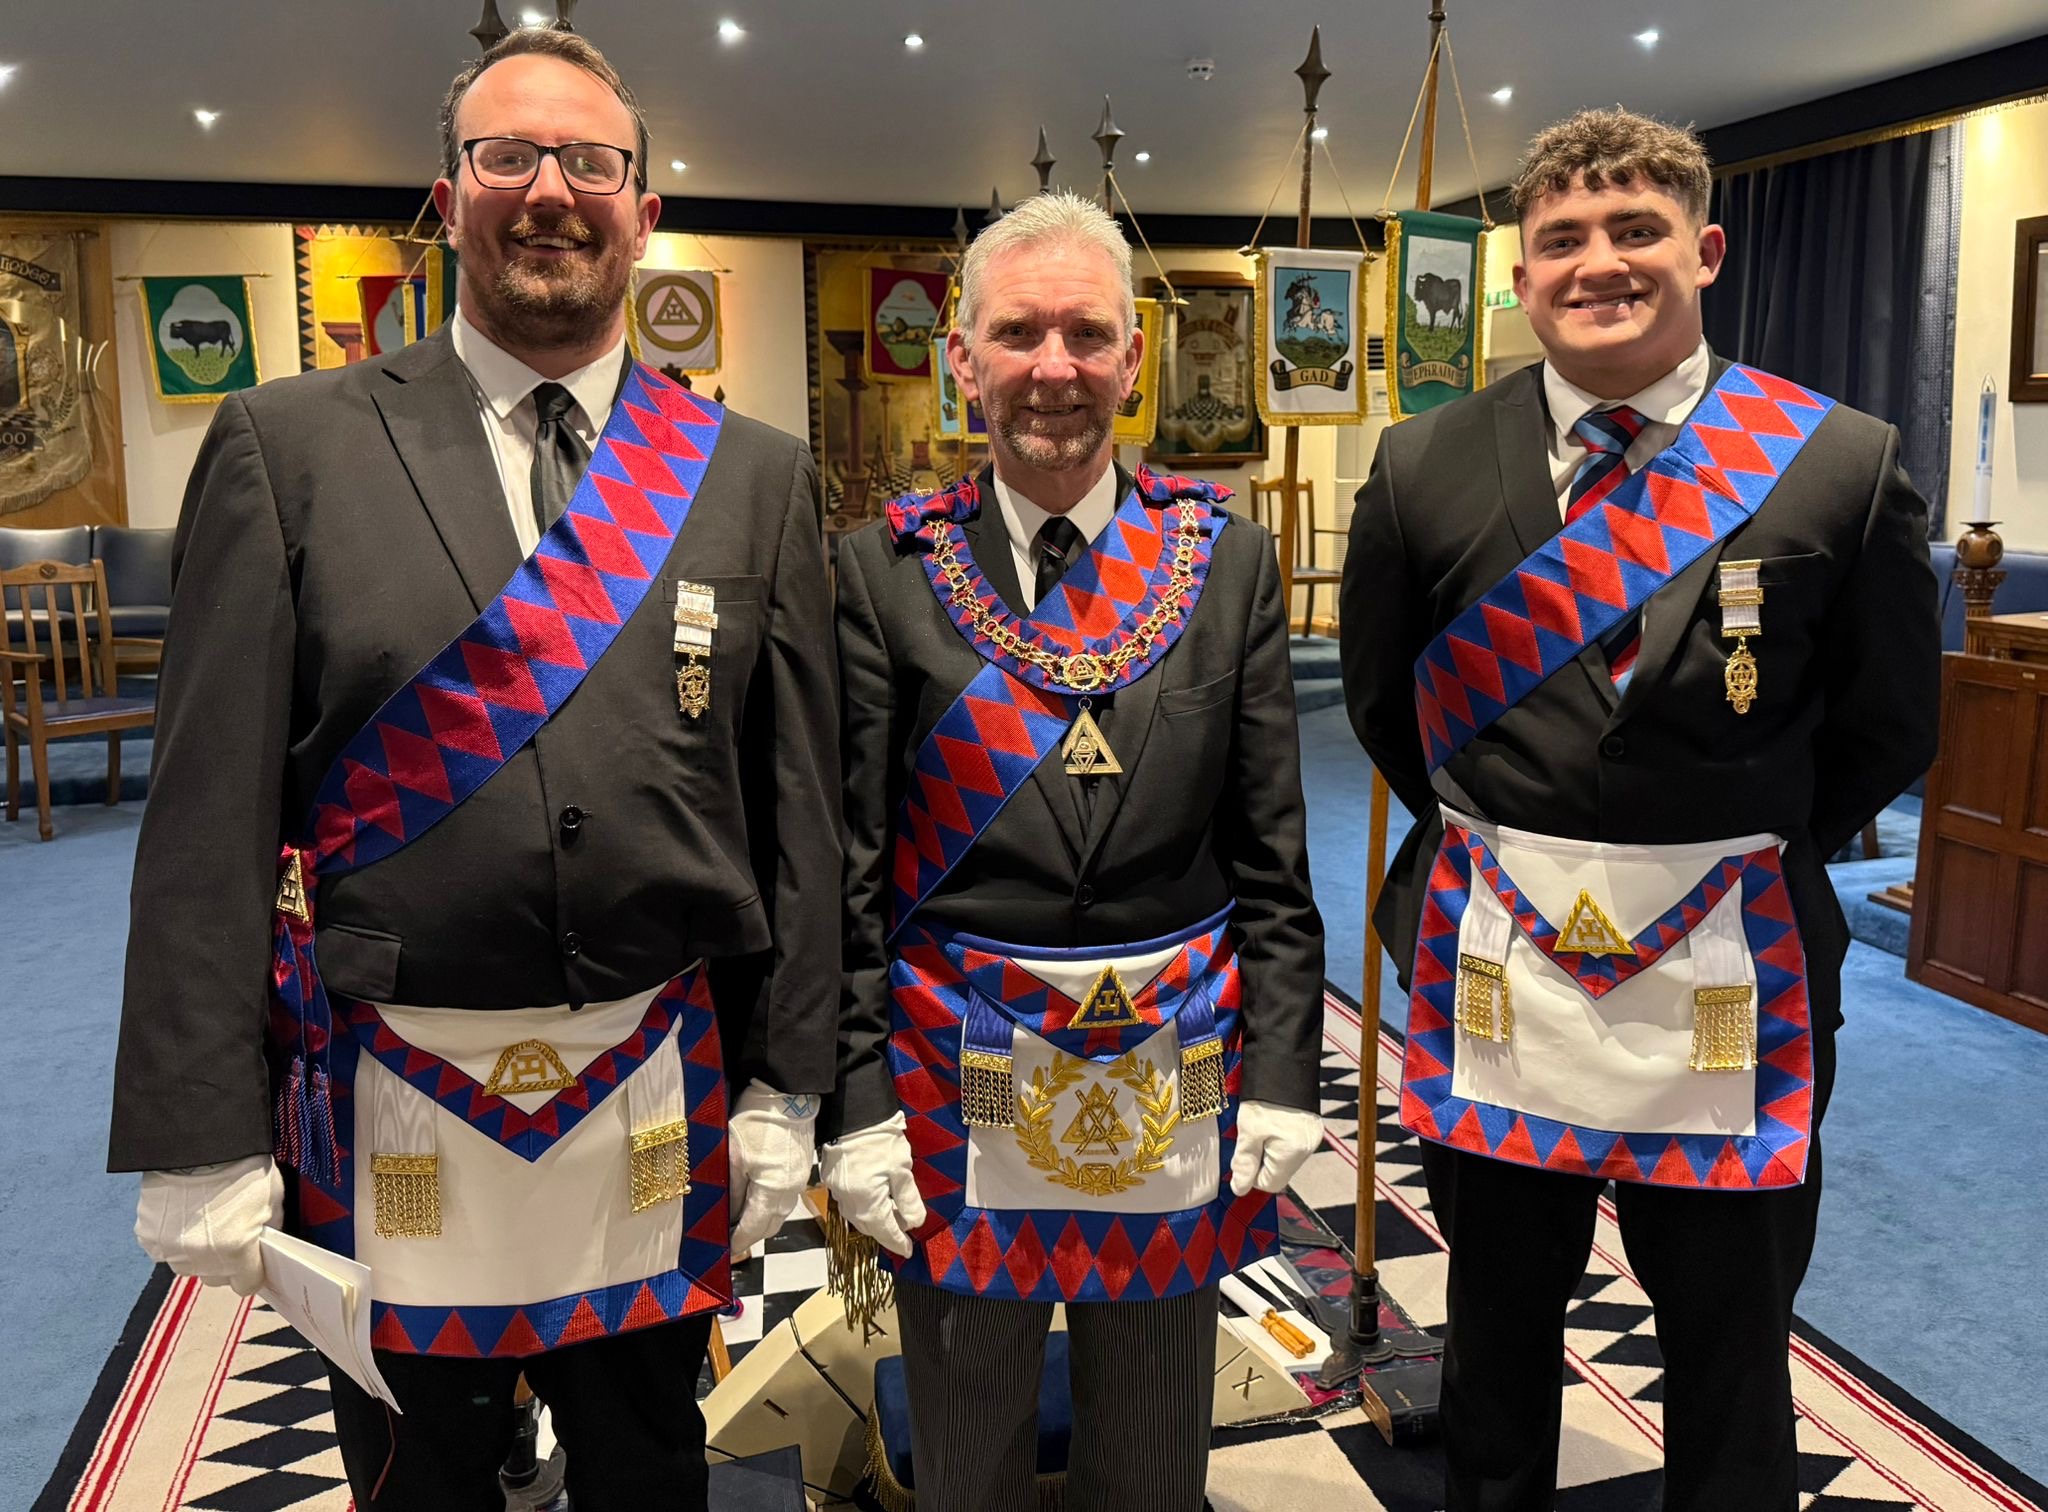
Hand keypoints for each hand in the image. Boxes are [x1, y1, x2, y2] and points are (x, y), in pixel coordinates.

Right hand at [136, 1155, 282, 1295]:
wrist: (199, 1143)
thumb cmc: (242, 1166)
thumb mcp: (272, 1199)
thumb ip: (268, 1231)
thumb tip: (264, 1249)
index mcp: (237, 1251)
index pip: (246, 1284)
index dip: (252, 1272)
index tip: (253, 1262)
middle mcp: (202, 1258)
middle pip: (216, 1278)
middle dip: (226, 1263)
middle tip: (230, 1236)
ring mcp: (171, 1250)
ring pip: (189, 1267)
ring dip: (198, 1253)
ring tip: (204, 1222)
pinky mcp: (148, 1238)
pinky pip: (165, 1251)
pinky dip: (174, 1240)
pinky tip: (183, 1216)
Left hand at [726, 1082, 818, 1255]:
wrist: (788, 1096)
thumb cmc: (756, 1124)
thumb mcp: (734, 1159)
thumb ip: (732, 1192)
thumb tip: (728, 1215)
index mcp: (773, 1193)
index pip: (753, 1229)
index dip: (737, 1241)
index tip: (723, 1249)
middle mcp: (789, 1193)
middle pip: (768, 1226)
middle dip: (749, 1234)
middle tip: (727, 1234)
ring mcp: (798, 1181)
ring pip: (777, 1213)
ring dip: (759, 1219)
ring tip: (737, 1216)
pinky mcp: (800, 1169)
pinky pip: (783, 1198)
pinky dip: (767, 1204)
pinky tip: (753, 1195)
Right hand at [818, 1112, 925, 1258]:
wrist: (852, 1113)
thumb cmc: (881, 1141)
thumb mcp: (902, 1170)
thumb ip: (908, 1200)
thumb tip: (914, 1223)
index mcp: (867, 1205)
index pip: (885, 1232)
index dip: (898, 1243)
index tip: (908, 1251)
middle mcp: (848, 1204)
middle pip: (870, 1227)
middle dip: (887, 1232)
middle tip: (903, 1233)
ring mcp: (837, 1192)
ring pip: (858, 1216)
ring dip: (875, 1220)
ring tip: (892, 1216)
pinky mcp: (832, 1179)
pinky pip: (850, 1203)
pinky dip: (865, 1207)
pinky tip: (875, 1199)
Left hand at [1229, 1100, 1323, 1197]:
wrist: (1282, 1063)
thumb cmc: (1263, 1098)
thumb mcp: (1248, 1131)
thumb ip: (1245, 1163)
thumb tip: (1240, 1189)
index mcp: (1293, 1153)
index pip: (1270, 1184)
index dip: (1252, 1175)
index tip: (1242, 1157)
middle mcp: (1308, 1149)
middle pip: (1279, 1171)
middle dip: (1260, 1160)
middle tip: (1249, 1138)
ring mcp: (1313, 1137)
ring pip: (1285, 1157)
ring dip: (1269, 1149)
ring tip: (1260, 1127)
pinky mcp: (1312, 1126)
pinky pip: (1292, 1143)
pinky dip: (1278, 1138)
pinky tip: (1271, 1122)